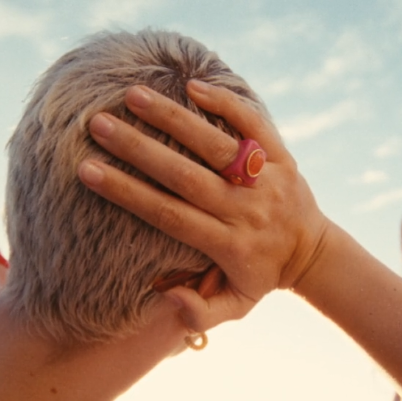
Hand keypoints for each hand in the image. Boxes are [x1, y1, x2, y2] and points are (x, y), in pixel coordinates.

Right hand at [78, 80, 330, 329]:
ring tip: (132, 95)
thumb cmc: (260, 279)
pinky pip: (252, 124)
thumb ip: (200, 314)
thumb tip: (168, 296)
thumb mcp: (235, 308)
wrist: (312, 254)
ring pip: (214, 145)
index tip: (88, 171)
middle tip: (97, 124)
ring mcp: (264, 180)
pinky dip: (225, 104)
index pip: (168, 214)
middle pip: (184, 175)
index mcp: (227, 244)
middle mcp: (243, 209)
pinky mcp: (281, 157)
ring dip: (173, 118)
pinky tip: (192, 86)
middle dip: (138, 149)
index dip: (127, 193)